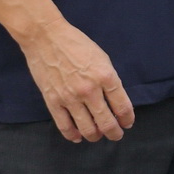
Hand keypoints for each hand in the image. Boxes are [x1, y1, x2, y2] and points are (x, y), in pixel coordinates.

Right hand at [19, 19, 135, 142]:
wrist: (46, 37)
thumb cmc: (77, 44)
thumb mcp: (103, 59)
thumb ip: (110, 81)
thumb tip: (115, 103)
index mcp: (106, 77)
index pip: (123, 107)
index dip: (127, 119)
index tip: (127, 123)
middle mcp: (90, 90)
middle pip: (107, 123)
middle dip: (115, 133)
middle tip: (116, 135)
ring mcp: (70, 97)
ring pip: (87, 129)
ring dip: (96, 136)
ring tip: (98, 135)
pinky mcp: (52, 101)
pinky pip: (65, 126)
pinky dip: (73, 136)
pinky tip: (78, 136)